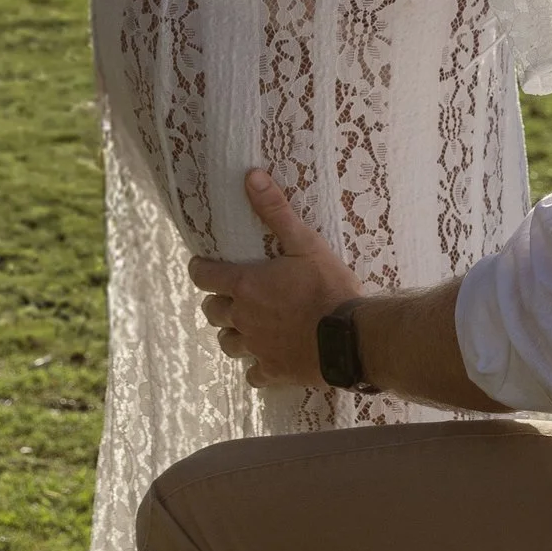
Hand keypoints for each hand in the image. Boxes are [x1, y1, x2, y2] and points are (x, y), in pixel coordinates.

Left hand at [189, 170, 350, 387]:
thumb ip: (276, 211)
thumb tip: (251, 176)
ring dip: (232, 334)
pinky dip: (255, 367)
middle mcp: (243, 319)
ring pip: (227, 344)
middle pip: (212, 312)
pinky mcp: (273, 372)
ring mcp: (257, 349)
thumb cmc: (329, 288)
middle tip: (230, 296)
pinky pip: (252, 374)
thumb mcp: (306, 243)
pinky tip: (266, 358)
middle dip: (217, 302)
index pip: (204, 277)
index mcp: (246, 286)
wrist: (351, 338)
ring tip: (245, 327)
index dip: (200, 270)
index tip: (202, 266)